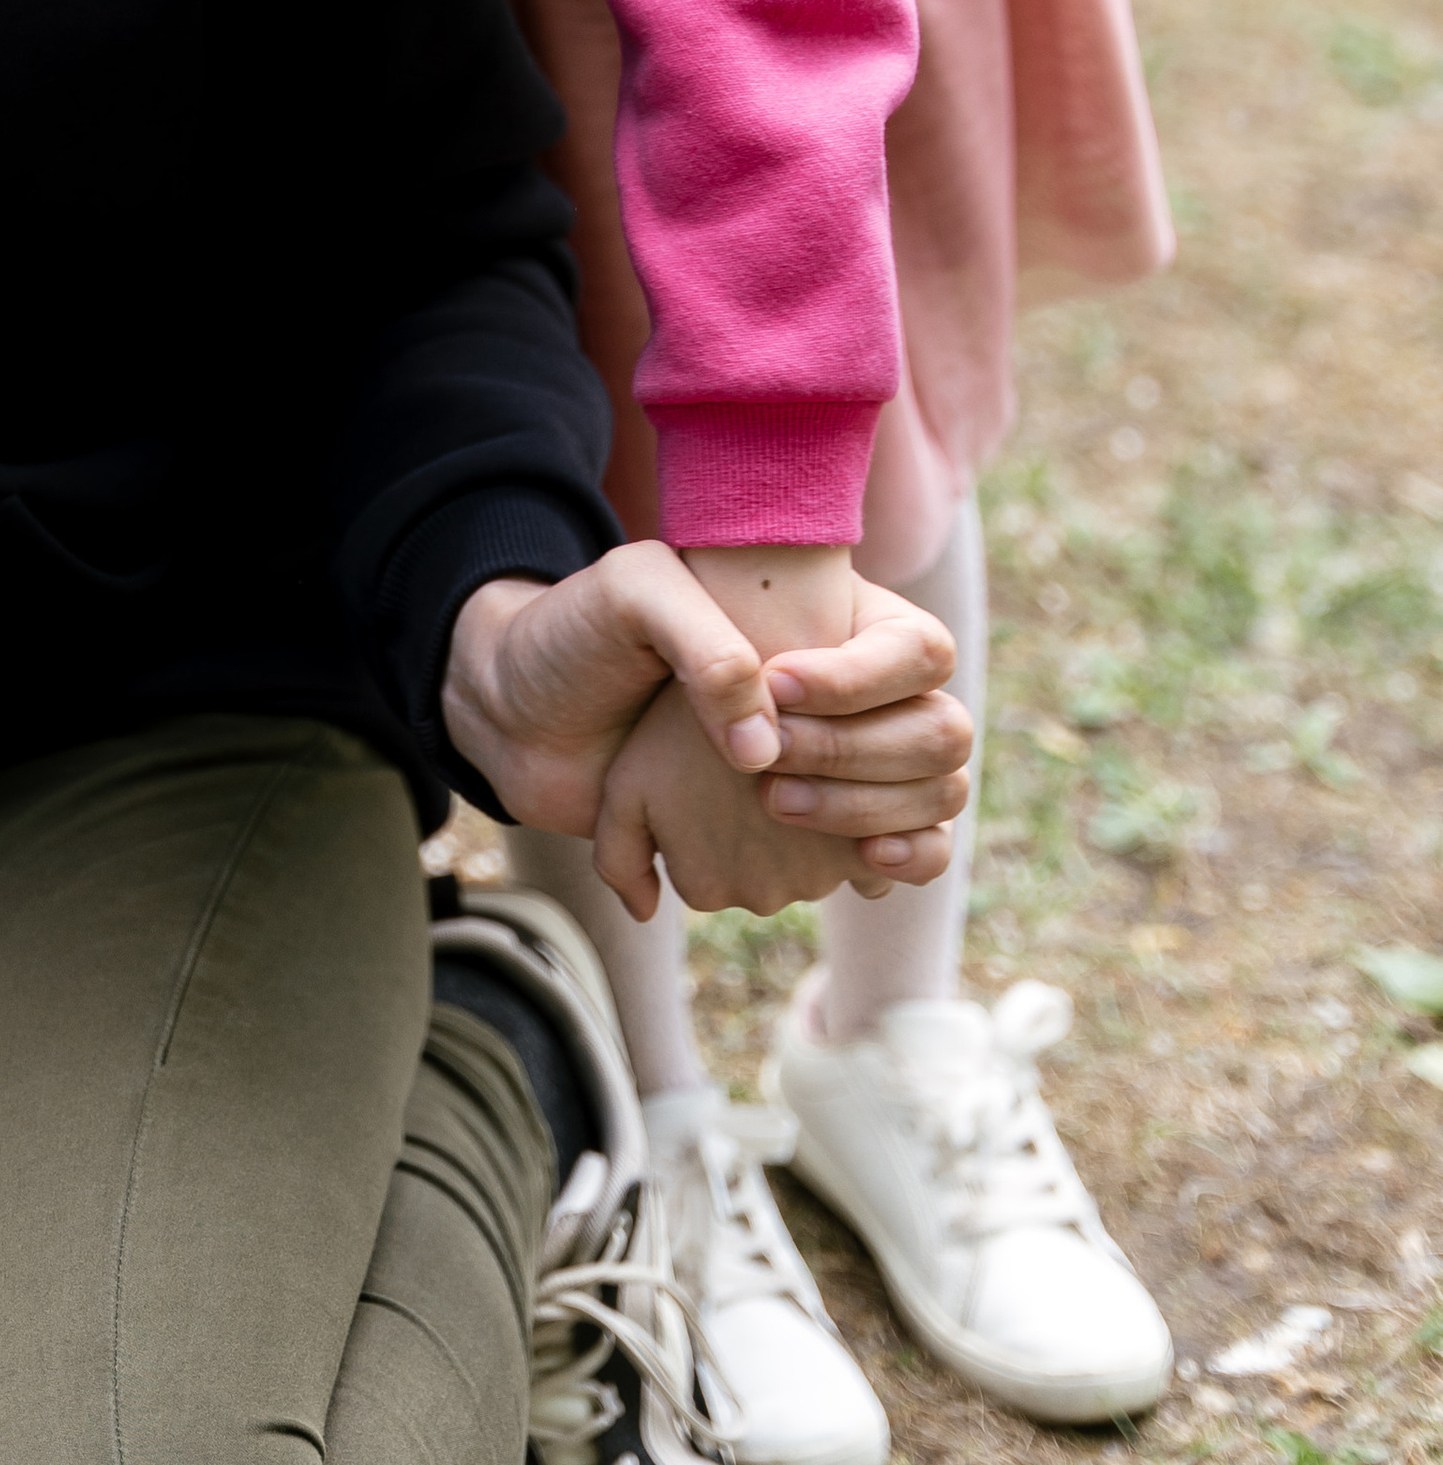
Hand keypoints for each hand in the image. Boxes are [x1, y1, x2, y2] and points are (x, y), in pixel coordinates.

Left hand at [444, 548, 967, 857]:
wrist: (525, 717)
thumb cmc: (581, 637)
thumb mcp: (631, 596)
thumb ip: (702, 646)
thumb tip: (762, 752)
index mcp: (823, 619)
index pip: (918, 650)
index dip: (863, 679)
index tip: (776, 688)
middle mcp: (848, 692)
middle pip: (939, 733)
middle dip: (862, 751)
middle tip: (764, 763)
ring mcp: (841, 764)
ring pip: (931, 796)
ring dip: (871, 810)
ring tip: (777, 805)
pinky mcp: (814, 831)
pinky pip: (902, 856)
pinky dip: (899, 863)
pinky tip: (863, 868)